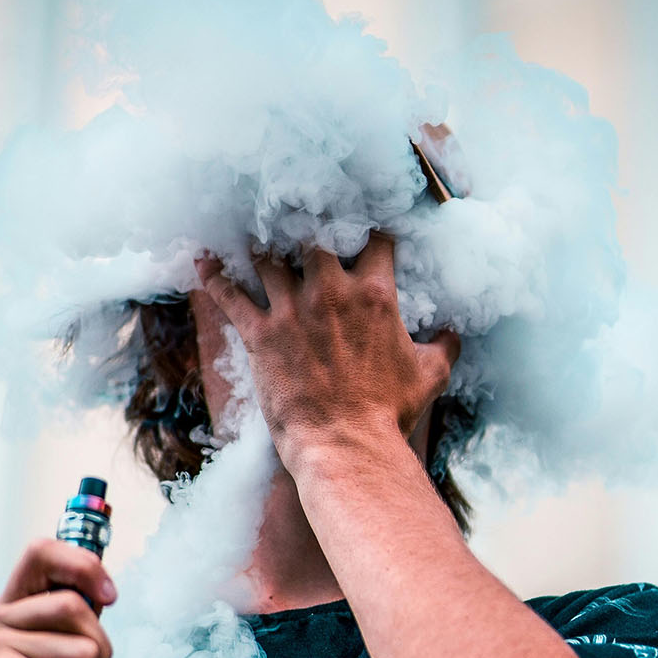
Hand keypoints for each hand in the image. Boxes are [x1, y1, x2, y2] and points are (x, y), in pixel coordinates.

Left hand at [195, 235, 459, 467]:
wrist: (345, 445)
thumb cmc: (390, 413)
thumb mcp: (430, 375)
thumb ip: (445, 345)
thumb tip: (454, 333)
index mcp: (374, 294)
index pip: (374, 238)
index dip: (368, 224)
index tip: (361, 220)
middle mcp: (330, 291)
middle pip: (313, 233)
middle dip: (306, 221)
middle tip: (296, 212)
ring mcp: (292, 310)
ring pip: (267, 256)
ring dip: (258, 243)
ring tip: (249, 231)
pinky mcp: (260, 334)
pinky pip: (230, 295)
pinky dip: (215, 276)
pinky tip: (203, 260)